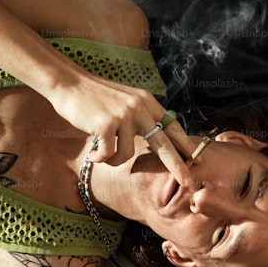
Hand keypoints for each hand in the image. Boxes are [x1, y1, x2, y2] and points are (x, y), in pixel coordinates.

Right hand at [50, 68, 195, 185]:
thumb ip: (141, 117)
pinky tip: (92, 153)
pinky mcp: (106, 124)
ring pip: (128, 154)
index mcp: (147, 102)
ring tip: (101, 153)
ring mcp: (124, 115)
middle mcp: (140, 107)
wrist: (68, 83)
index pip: (173, 127)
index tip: (199, 160)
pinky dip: (99, 158)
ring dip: (114, 160)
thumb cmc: (94, 97)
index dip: (186, 145)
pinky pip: (109, 154)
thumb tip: (156, 139)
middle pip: (164, 144)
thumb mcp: (125, 102)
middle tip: (190, 183)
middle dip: (178, 166)